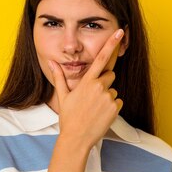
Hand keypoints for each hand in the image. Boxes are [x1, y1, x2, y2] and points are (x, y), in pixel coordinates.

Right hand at [48, 28, 124, 149]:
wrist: (77, 138)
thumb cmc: (69, 117)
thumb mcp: (63, 96)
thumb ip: (59, 77)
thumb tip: (52, 62)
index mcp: (87, 81)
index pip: (101, 58)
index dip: (111, 44)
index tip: (120, 32)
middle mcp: (99, 87)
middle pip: (110, 75)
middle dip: (104, 82)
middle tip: (92, 97)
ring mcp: (108, 98)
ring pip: (113, 90)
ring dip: (107, 96)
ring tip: (94, 109)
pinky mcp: (115, 108)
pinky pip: (118, 101)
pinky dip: (112, 107)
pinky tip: (101, 114)